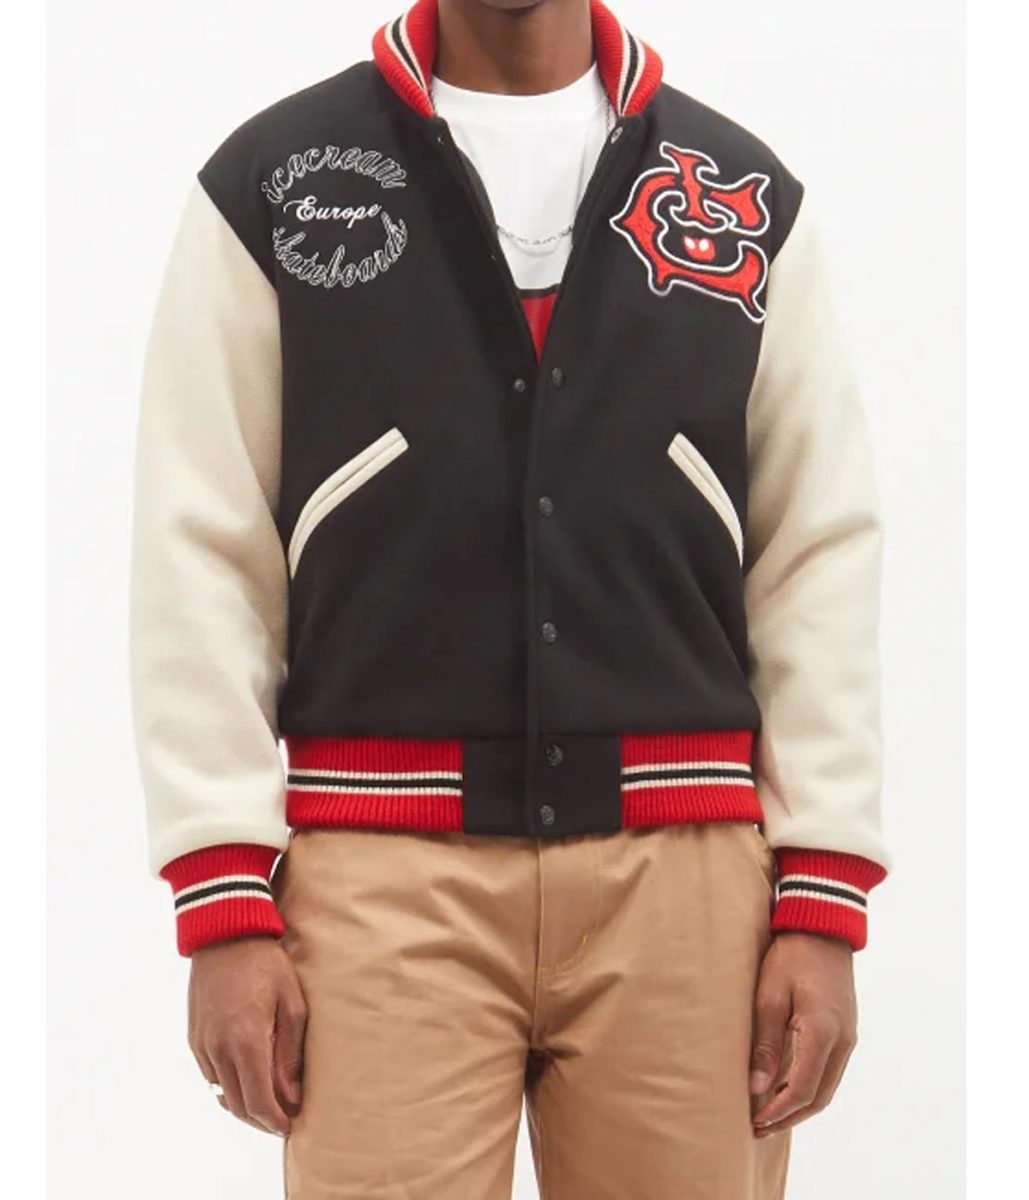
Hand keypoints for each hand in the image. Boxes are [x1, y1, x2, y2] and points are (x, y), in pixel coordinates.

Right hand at [188, 937, 306, 1135]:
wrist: (225, 934)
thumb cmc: (266, 963)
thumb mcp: (291, 1003)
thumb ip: (290, 1053)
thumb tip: (292, 1095)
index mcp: (245, 1041)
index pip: (258, 1100)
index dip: (274, 1120)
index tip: (291, 1125)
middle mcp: (218, 1048)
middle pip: (238, 1105)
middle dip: (261, 1118)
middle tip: (284, 1120)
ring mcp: (202, 1044)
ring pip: (222, 1094)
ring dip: (244, 1106)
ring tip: (269, 1105)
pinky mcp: (194, 1038)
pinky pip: (210, 1076)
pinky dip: (229, 1087)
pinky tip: (247, 1081)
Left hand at [749, 932, 856, 1136]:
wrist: (821, 927)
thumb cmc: (790, 956)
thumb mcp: (769, 995)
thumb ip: (766, 1044)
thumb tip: (757, 1088)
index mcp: (823, 1033)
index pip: (803, 1089)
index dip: (779, 1111)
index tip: (755, 1122)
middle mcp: (842, 1040)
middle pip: (819, 1097)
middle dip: (789, 1116)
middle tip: (758, 1127)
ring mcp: (848, 1036)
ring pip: (826, 1086)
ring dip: (800, 1105)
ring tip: (768, 1114)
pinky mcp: (845, 1030)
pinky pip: (829, 1070)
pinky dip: (809, 1086)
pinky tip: (786, 1088)